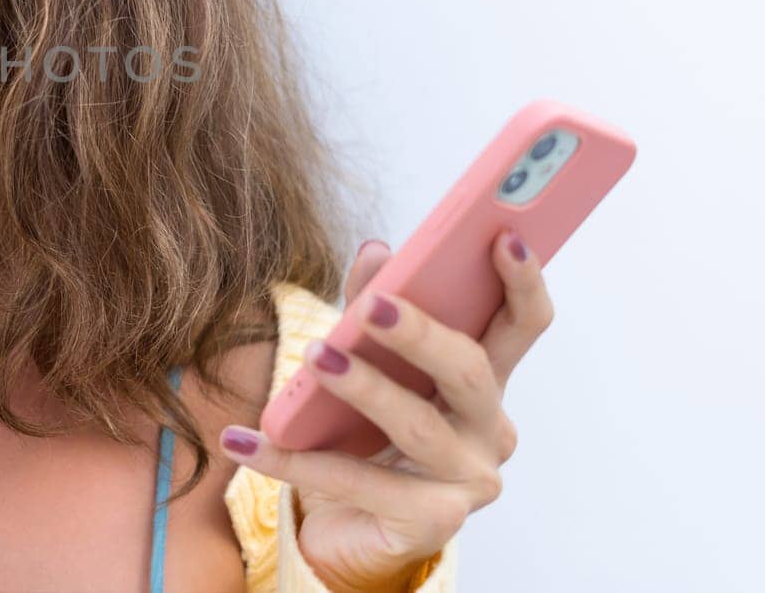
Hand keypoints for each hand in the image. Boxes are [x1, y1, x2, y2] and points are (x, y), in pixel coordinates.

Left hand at [218, 231, 552, 592]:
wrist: (342, 522)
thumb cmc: (361, 429)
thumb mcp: (365, 357)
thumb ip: (371, 301)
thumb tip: (377, 252)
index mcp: (484, 379)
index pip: (522, 324)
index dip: (521, 282)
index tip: (501, 239)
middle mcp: (489, 429)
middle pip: (470, 371)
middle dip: (422, 334)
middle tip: (373, 307)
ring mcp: (468, 481)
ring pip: (418, 426)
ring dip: (363, 387)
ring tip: (314, 357)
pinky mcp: (432, 525)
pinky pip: (358, 483)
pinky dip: (294, 460)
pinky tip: (243, 438)